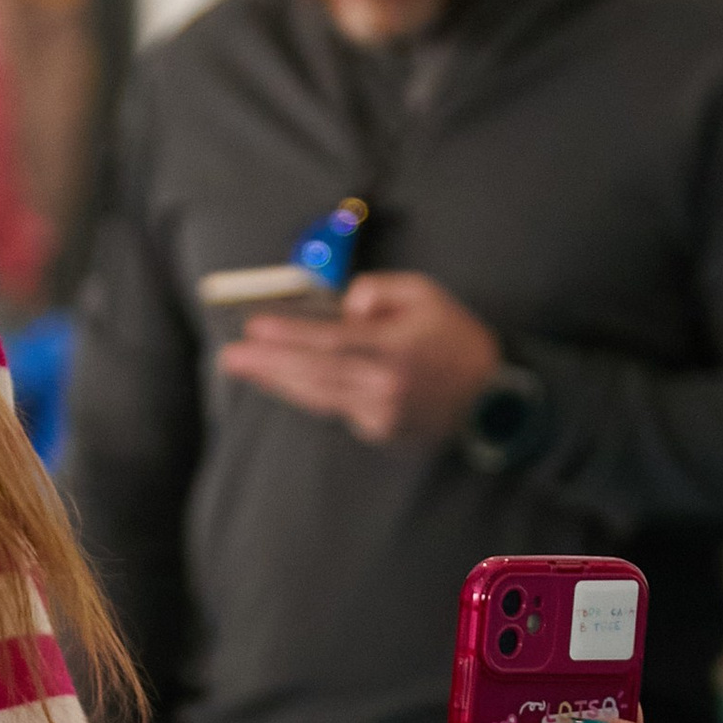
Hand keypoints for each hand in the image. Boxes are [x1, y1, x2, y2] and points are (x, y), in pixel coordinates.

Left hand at [217, 272, 501, 446]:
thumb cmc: (454, 336)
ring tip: (242, 366)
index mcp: (395, 348)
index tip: (255, 327)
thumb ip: (380, 291)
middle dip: (267, 364)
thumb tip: (344, 305)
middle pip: (314, 374)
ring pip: (316, 396)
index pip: (332, 341)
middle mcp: (384, 386)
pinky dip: (306, 392)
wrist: (492, 399)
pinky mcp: (377, 432)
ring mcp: (379, 415)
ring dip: (275, 381)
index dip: (290, 336)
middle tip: (230, 355)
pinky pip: (334, 407)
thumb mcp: (426, 294)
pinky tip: (279, 378)